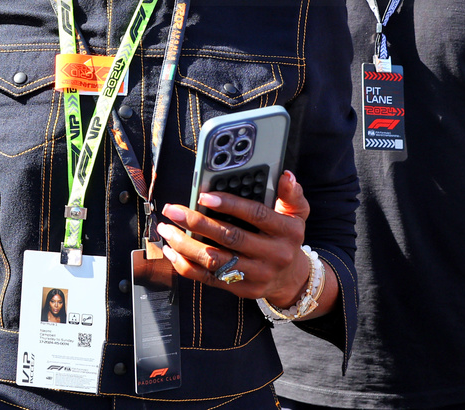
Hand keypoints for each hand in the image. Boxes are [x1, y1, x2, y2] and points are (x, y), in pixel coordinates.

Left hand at [157, 170, 311, 307]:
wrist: (292, 279)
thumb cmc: (288, 239)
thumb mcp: (297, 214)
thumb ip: (291, 194)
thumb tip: (285, 176)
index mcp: (286, 231)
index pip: (256, 215)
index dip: (229, 205)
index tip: (203, 196)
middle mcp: (273, 255)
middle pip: (230, 238)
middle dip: (197, 223)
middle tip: (174, 210)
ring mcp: (257, 274)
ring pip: (215, 260)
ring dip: (186, 245)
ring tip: (167, 229)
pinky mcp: (241, 289)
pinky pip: (209, 278)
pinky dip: (187, 265)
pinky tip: (172, 252)